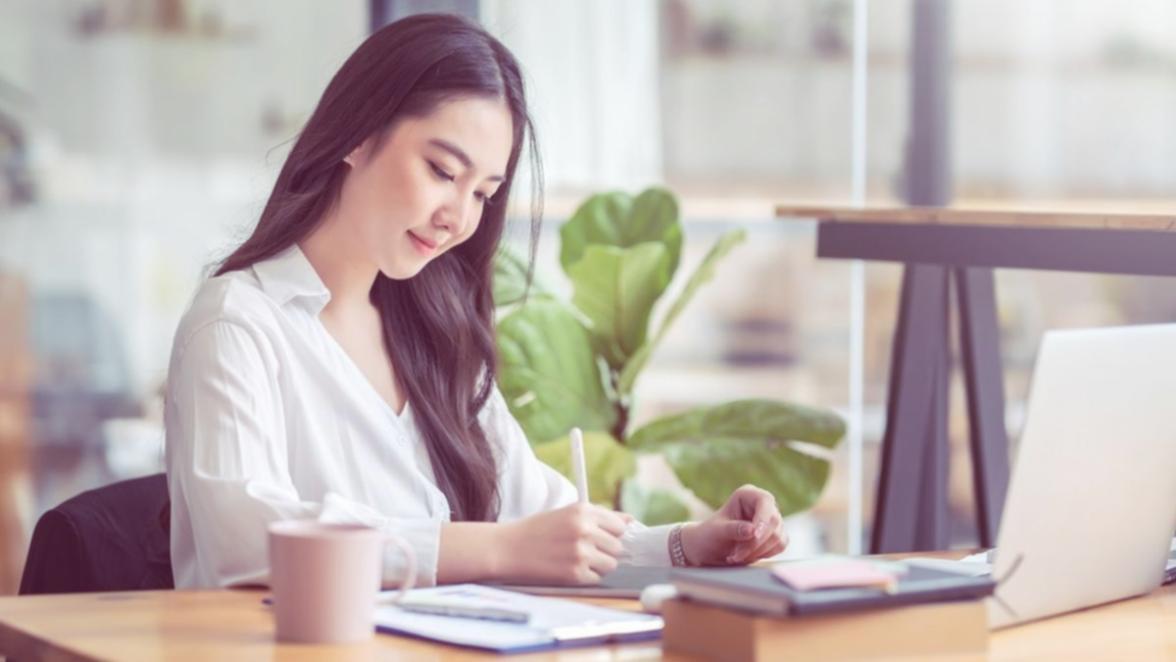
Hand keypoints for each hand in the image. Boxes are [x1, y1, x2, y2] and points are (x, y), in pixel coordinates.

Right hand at [497, 503, 631, 584]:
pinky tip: (568, 569)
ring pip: (611, 564)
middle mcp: (585, 530)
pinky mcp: (575, 574)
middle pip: (618, 547)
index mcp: (584, 510)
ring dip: (598, 565)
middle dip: (605, 551)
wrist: (508, 548)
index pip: (620, 526)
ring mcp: (581, 553)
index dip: (611, 534)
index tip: (602, 538)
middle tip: (584, 550)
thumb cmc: (538, 530)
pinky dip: (586, 577)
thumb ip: (599, 517)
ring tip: (576, 560)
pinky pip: (596, 578)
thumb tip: (631, 521)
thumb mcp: (567, 514)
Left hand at [680, 484, 787, 565]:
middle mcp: (762, 504)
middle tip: (736, 555)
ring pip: (777, 537)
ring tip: (736, 556)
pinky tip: (747, 556)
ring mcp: (771, 520)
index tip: (754, 536)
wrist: (709, 550)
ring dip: (757, 551)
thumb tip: (752, 530)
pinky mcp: (776, 536)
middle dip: (755, 543)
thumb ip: (733, 529)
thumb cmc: (710, 536)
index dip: (762, 519)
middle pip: (773, 522)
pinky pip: (780, 546)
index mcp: (747, 495)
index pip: (765, 501)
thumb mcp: (716, 532)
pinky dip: (764, 555)